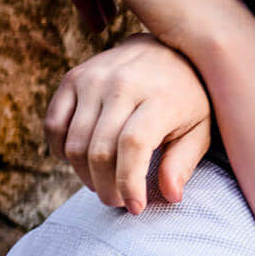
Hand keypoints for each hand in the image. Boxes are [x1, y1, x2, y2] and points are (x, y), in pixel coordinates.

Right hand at [43, 34, 213, 213]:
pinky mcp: (73, 78)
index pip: (133, 146)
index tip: (134, 208)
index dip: (129, 182)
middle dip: (106, 186)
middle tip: (117, 201)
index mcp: (160, 97)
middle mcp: (123, 84)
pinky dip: (61, 150)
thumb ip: (184, 162)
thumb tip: (170, 196)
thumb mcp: (200, 128)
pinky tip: (81, 161)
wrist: (166, 48)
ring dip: (85, 174)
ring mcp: (93, 79)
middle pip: (100, 149)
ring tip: (103, 184)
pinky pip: (54, 124)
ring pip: (74, 142)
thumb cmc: (188, 96)